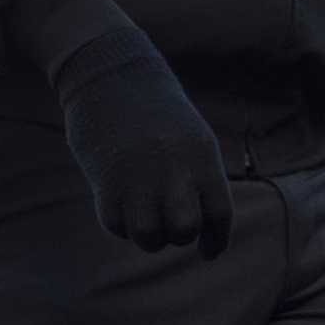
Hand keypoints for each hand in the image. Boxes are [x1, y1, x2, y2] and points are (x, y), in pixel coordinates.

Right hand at [54, 28, 230, 257]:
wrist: (110, 73)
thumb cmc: (156, 111)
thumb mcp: (191, 138)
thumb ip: (198, 179)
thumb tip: (200, 227)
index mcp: (201, 157)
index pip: (219, 214)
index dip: (216, 241)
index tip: (208, 252)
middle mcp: (172, 169)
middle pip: (184, 230)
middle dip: (178, 236)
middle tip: (170, 225)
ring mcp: (137, 176)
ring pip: (149, 237)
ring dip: (147, 236)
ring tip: (143, 218)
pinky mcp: (105, 180)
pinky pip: (116, 225)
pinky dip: (120, 224)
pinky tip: (120, 204)